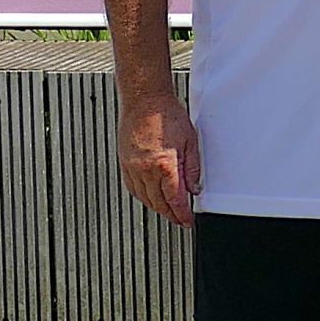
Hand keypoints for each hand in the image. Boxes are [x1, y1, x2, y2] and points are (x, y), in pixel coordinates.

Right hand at [118, 91, 201, 225]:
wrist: (144, 99)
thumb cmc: (166, 114)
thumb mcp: (190, 140)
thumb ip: (192, 168)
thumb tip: (195, 188)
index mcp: (164, 165)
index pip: (175, 200)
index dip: (182, 214)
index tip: (187, 221)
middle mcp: (145, 169)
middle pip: (159, 203)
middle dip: (171, 214)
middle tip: (180, 219)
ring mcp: (132, 167)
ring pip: (144, 198)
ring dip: (157, 207)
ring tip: (167, 210)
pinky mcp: (124, 162)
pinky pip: (132, 188)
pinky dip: (142, 196)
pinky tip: (149, 196)